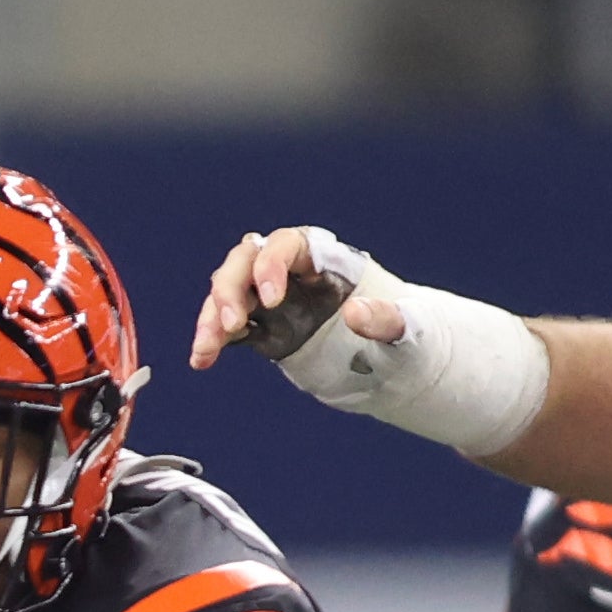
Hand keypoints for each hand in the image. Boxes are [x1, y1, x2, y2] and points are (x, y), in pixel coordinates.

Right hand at [193, 225, 405, 372]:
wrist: (397, 366)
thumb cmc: (408, 340)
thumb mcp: (409, 331)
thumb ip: (387, 320)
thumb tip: (355, 312)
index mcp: (327, 262)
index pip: (286, 245)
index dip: (270, 264)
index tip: (269, 300)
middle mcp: (295, 275)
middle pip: (246, 262)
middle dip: (231, 288)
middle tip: (231, 325)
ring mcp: (276, 302)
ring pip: (230, 292)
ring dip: (212, 317)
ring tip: (206, 350)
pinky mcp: (264, 330)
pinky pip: (228, 327)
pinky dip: (212, 340)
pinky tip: (202, 360)